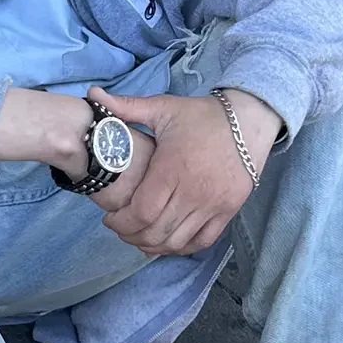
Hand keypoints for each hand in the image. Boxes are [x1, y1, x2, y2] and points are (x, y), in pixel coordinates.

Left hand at [90, 85, 279, 255]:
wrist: (250, 120)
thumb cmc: (203, 116)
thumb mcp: (164, 108)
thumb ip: (127, 107)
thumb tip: (92, 94)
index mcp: (172, 169)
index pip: (141, 213)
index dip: (121, 223)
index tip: (109, 218)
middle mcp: (193, 192)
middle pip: (156, 232)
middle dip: (131, 236)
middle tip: (121, 229)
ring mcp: (213, 205)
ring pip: (177, 242)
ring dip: (154, 245)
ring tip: (140, 237)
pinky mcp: (228, 211)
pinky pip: (201, 242)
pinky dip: (181, 247)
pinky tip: (168, 241)